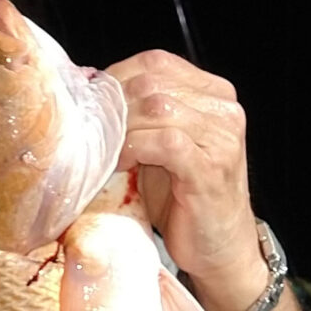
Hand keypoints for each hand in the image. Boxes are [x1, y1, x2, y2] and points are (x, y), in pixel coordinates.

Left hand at [106, 50, 266, 310]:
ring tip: (102, 151)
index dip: (115, 78)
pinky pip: (164, 142)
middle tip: (89, 131)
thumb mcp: (159, 146)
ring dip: (119, 129)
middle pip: (152, 82)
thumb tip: (87, 93)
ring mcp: (222, 136)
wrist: (220, 248)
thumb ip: (138, 116)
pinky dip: (133, 149)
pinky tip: (121, 165)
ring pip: (155, 107)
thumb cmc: (184, 200)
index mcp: (213, 93)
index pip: (155, 62)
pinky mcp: (211, 166)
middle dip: (112, 106)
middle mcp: (224, 109)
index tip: (89, 105)